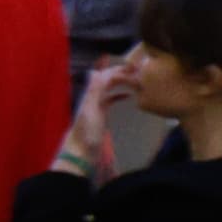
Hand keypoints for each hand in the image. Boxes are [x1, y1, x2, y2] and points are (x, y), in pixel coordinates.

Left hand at [65, 59, 134, 177]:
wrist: (81, 152)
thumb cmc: (86, 133)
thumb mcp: (91, 111)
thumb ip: (94, 92)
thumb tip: (97, 71)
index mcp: (91, 95)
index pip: (106, 75)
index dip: (120, 70)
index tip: (136, 68)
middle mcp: (92, 97)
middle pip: (107, 79)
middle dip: (122, 72)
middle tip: (140, 71)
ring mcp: (95, 105)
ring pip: (109, 87)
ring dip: (122, 81)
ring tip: (137, 80)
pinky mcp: (99, 114)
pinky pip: (109, 99)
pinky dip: (118, 94)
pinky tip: (128, 95)